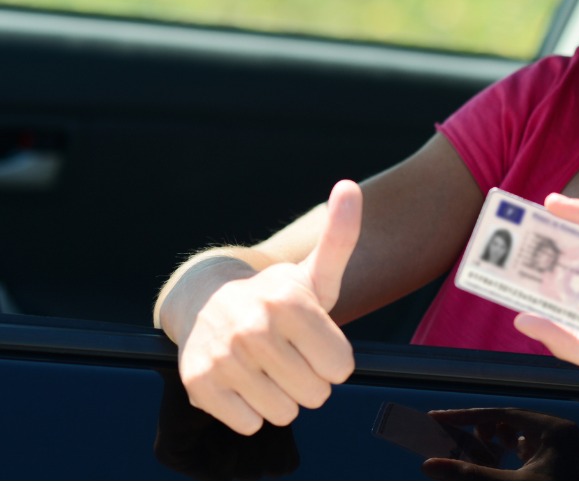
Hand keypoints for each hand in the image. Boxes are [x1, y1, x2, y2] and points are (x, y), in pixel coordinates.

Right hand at [176, 180, 360, 434]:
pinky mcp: (199, 384)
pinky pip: (250, 423)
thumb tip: (349, 185)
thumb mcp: (315, 271)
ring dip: (282, 398)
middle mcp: (254, 328)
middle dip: (310, 381)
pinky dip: (252, 412)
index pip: (341, 368)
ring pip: (284, 413)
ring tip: (268, 368)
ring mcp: (224, 357)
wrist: (207, 301)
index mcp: (290, 301)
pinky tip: (244, 381)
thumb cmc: (278, 295)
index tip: (317, 342)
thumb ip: (341, 235)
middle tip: (291, 356)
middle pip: (316, 394)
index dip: (334, 360)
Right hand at [421, 408, 578, 479]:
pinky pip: (537, 451)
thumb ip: (470, 474)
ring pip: (525, 437)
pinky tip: (501, 463)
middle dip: (482, 429)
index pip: (501, 413)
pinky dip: (515, 455)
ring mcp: (569, 449)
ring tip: (478, 449)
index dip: (467, 417)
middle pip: (513, 421)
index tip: (438, 418)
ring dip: (499, 442)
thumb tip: (429, 465)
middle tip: (457, 437)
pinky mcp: (570, 464)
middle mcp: (564, 433)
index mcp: (554, 430)